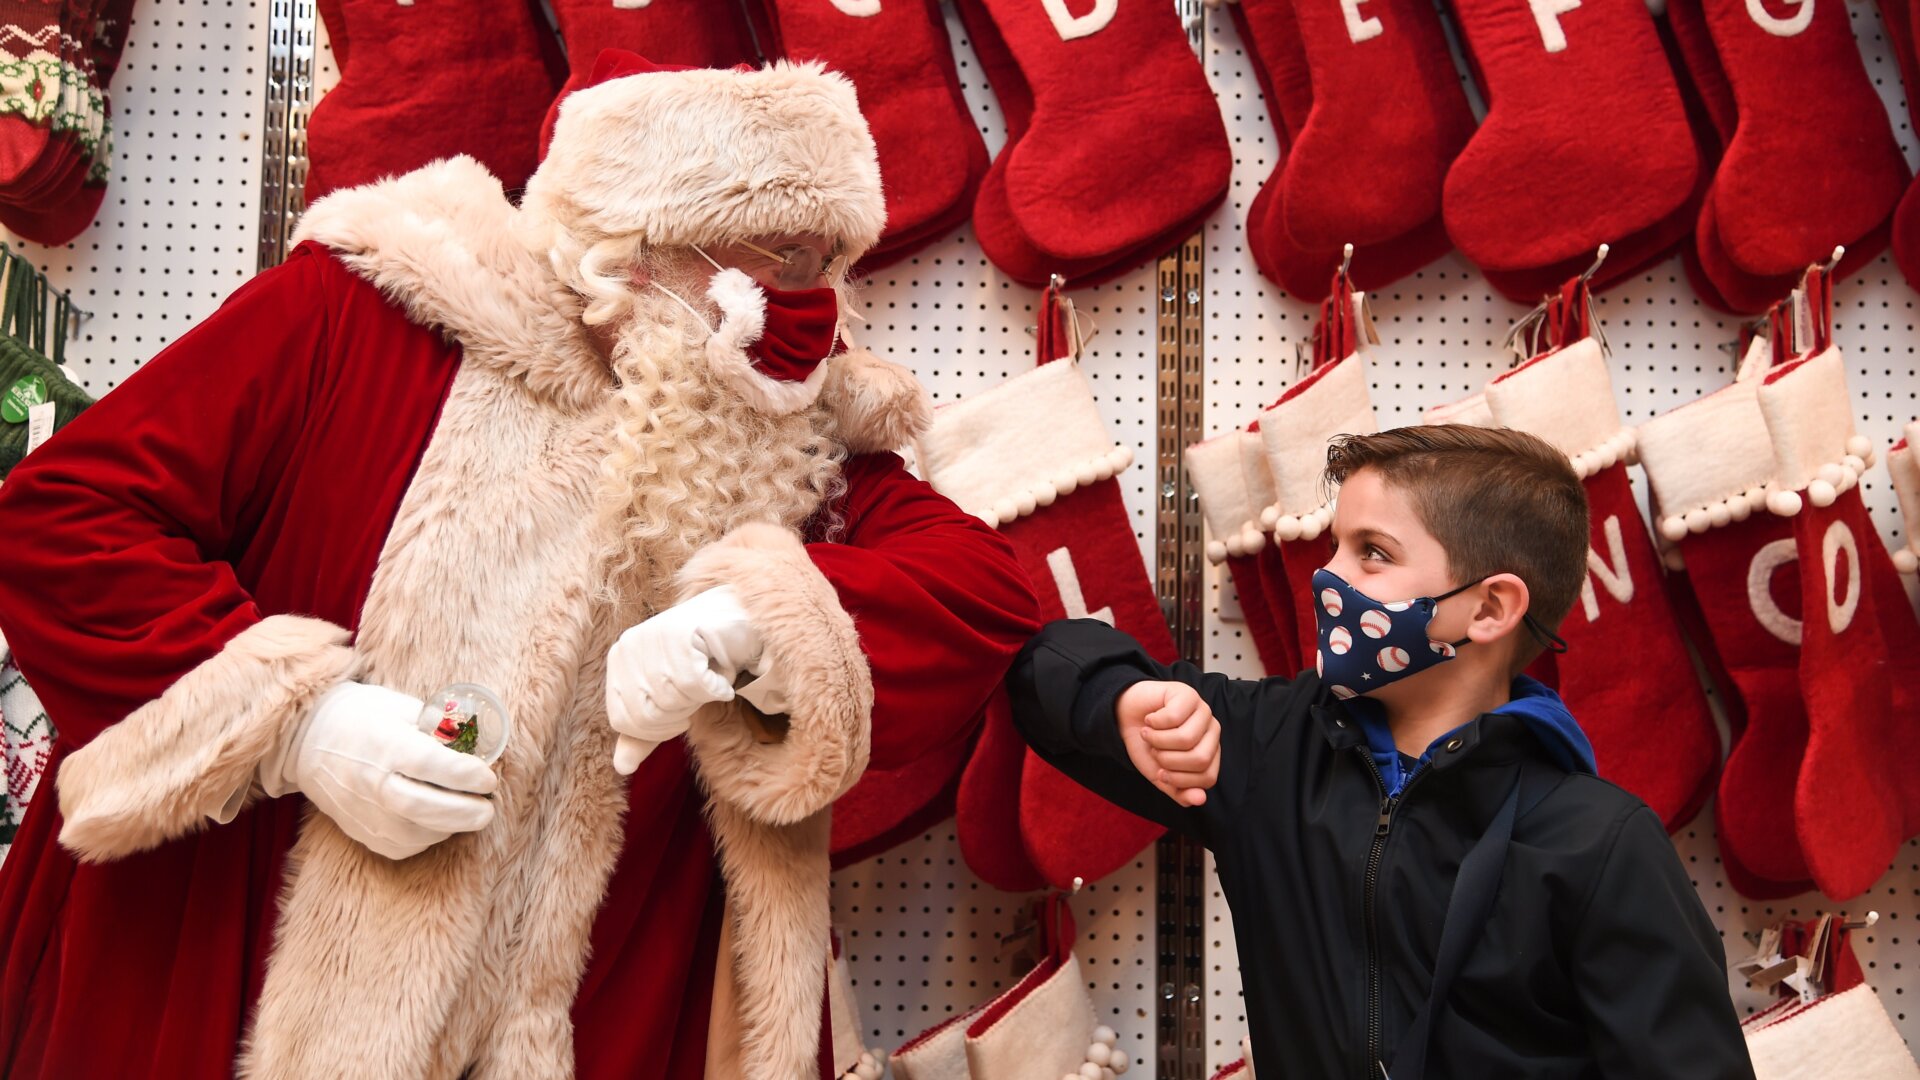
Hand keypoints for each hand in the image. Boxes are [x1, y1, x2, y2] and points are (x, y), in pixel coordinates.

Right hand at [260, 682, 497, 859]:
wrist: (308, 740)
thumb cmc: (363, 717)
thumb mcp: (401, 706)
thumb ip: (439, 725)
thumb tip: (478, 742)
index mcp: (385, 745)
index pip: (432, 765)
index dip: (467, 775)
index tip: (488, 777)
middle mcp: (372, 782)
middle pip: (425, 807)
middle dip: (466, 812)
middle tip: (488, 808)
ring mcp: (364, 812)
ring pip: (416, 833)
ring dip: (450, 827)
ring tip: (468, 814)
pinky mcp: (361, 831)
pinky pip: (402, 846)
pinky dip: (427, 838)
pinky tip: (437, 823)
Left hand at [605, 585, 789, 774]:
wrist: (737, 623)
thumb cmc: (700, 662)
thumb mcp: (669, 702)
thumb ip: (644, 733)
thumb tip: (621, 767)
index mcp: (618, 661)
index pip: (624, 722)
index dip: (659, 728)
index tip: (681, 711)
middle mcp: (628, 646)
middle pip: (646, 714)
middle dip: (680, 713)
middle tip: (697, 692)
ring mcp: (651, 636)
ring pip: (670, 699)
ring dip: (700, 698)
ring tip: (708, 678)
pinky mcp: (681, 632)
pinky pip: (694, 684)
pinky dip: (716, 687)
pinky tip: (720, 674)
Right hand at [1115, 681, 1221, 807]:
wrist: (1125, 718)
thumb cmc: (1146, 746)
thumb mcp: (1160, 775)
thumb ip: (1179, 791)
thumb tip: (1200, 799)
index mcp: (1210, 753)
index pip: (1207, 778)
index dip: (1179, 780)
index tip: (1160, 772)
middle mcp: (1212, 732)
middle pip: (1199, 759)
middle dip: (1167, 760)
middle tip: (1154, 750)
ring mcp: (1202, 711)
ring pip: (1186, 739)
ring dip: (1158, 740)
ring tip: (1149, 734)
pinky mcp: (1188, 694)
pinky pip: (1174, 717)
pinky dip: (1153, 722)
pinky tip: (1150, 719)